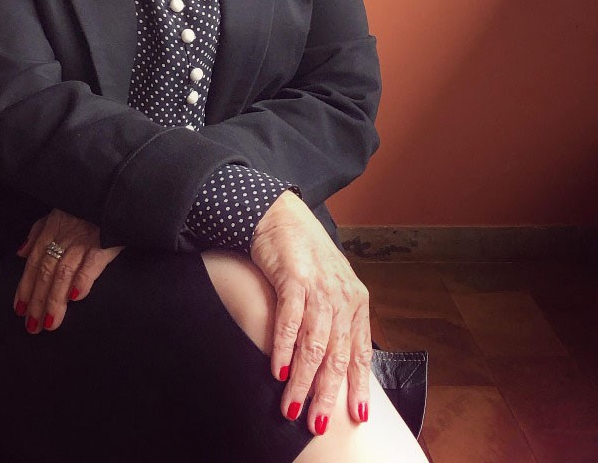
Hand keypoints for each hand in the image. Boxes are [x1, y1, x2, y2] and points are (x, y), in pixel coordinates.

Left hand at [13, 208, 122, 333]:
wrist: (114, 194)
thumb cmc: (85, 207)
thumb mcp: (57, 213)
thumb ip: (38, 233)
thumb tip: (21, 252)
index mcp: (52, 229)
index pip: (34, 262)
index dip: (25, 286)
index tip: (19, 310)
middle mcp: (65, 236)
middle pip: (46, 272)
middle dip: (37, 301)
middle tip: (33, 326)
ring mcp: (84, 240)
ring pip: (63, 273)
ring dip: (55, 299)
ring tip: (50, 322)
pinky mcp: (105, 244)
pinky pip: (91, 264)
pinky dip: (82, 280)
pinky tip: (76, 298)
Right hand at [249, 191, 370, 435]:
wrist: (280, 215)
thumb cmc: (304, 254)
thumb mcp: (330, 286)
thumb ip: (336, 320)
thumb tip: (336, 362)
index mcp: (356, 301)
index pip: (360, 352)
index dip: (359, 385)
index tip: (358, 415)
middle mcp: (342, 296)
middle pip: (337, 355)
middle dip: (328, 395)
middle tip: (318, 424)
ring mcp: (319, 287)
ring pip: (314, 345)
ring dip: (303, 382)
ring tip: (293, 409)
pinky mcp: (294, 278)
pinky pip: (290, 321)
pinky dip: (284, 349)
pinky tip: (279, 371)